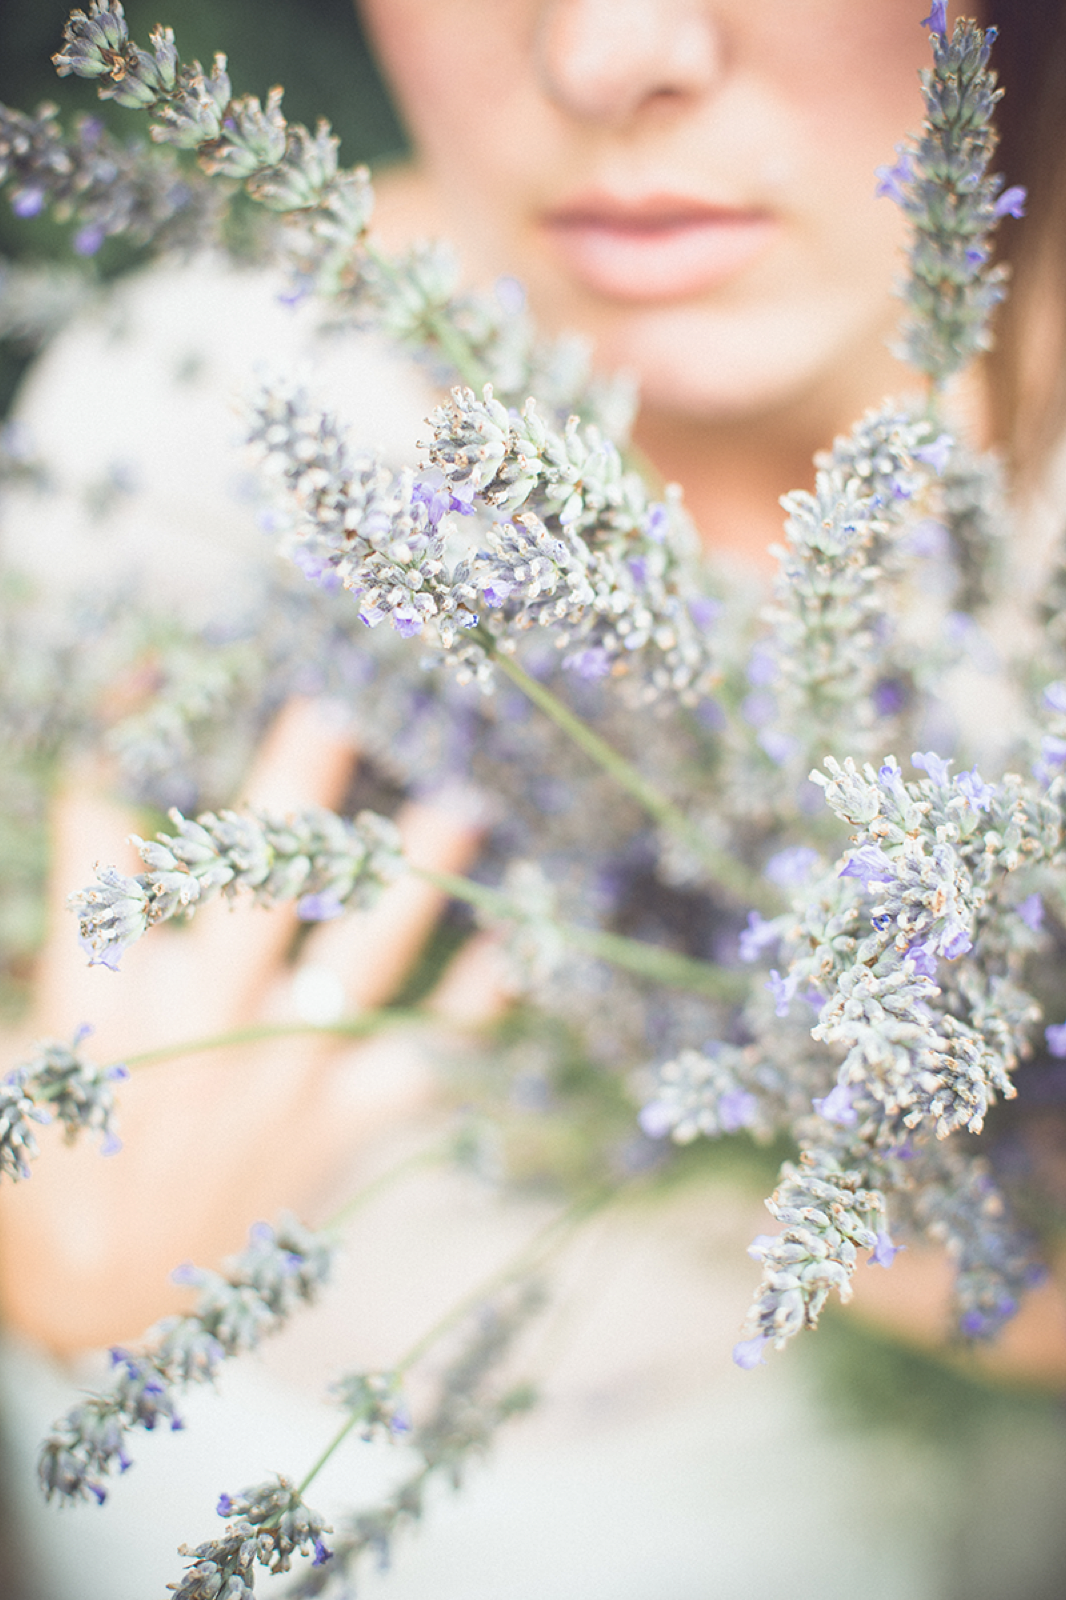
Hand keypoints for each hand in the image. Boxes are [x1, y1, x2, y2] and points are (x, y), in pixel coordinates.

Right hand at [0, 699, 507, 1355]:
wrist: (104, 1321)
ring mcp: (281, 1078)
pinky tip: (510, 953)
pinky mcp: (335, 1126)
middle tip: (336, 713)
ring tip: (459, 807)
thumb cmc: (44, 1189)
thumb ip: (47, 979)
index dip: (117, 771)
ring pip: (356, 958)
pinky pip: (417, 1059)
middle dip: (293, 796)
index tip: (147, 690)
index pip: (109, 862)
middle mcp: (204, 1027)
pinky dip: (468, 1009)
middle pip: (254, 890)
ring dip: (411, 881)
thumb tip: (86, 868)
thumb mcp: (13, 1075)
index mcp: (107, 1008)